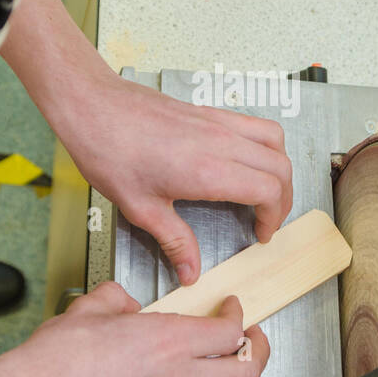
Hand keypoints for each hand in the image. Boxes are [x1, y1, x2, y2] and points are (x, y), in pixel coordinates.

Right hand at [19, 282, 269, 376]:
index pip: (230, 331)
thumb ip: (118, 299)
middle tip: (249, 340)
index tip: (232, 308)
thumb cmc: (55, 362)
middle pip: (246, 374)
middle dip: (256, 354)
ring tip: (225, 372)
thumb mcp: (91, 307)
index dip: (238, 316)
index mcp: (169, 341)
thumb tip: (126, 304)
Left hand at [65, 75, 293, 284]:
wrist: (93, 106)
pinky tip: (245, 161)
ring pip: (274, 140)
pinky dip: (264, 144)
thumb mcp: (140, 208)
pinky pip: (253, 123)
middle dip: (284, 198)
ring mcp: (217, 123)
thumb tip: (191, 270)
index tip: (261, 233)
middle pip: (280, 167)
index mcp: (208, 171)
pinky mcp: (208, 112)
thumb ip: (174, 241)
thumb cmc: (109, 150)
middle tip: (269, 219)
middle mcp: (220, 143)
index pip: (269, 191)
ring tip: (268, 189)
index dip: (274, 217)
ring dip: (279, 167)